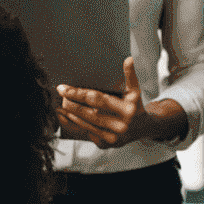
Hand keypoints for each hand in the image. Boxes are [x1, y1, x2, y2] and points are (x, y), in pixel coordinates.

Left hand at [56, 58, 185, 147]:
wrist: (144, 128)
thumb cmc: (137, 106)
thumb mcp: (136, 90)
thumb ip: (131, 75)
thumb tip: (129, 60)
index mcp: (127, 110)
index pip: (97, 100)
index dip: (79, 94)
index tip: (65, 88)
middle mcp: (120, 125)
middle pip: (89, 113)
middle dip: (72, 104)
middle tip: (60, 95)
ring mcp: (113, 137)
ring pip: (86, 125)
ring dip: (71, 115)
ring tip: (59, 106)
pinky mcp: (106, 144)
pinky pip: (86, 133)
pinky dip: (76, 125)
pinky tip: (67, 117)